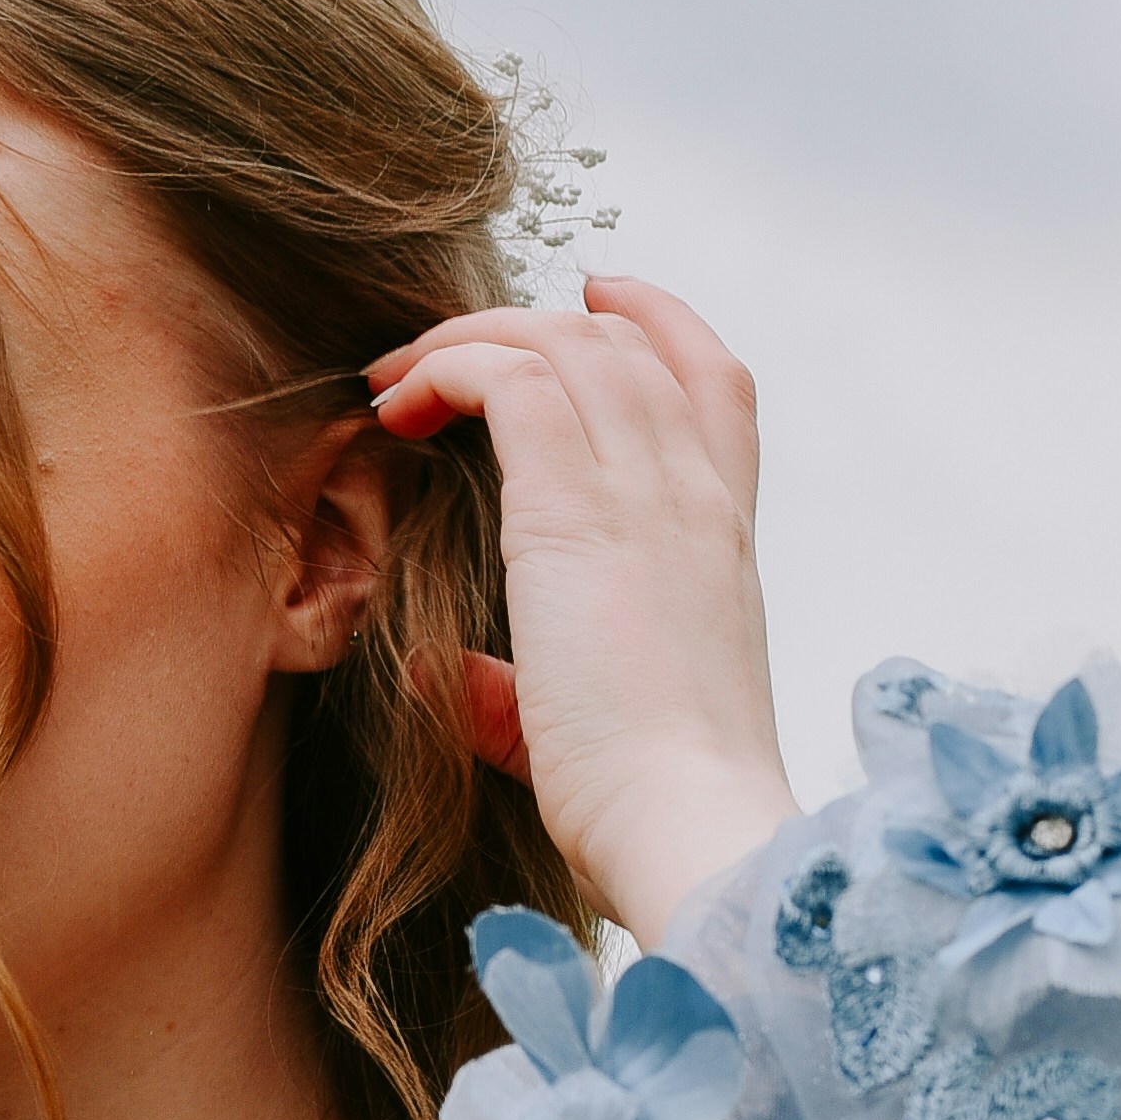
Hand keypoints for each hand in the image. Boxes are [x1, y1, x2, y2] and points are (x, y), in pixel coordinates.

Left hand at [368, 275, 796, 944]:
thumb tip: (453, 680)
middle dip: (526, 321)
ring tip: (400, 379)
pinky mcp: (575, 510)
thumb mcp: (585, 730)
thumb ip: (516, 693)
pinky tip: (399, 407)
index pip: (712, 380)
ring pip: (566, 342)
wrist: (684, 825)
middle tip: (441, 351)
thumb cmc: (649, 805)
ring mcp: (645, 493)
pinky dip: (448, 369)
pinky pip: (511, 380)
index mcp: (721, 538)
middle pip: (625, 341)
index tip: (594, 294)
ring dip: (470, 339)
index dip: (655, 317)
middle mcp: (693, 496)